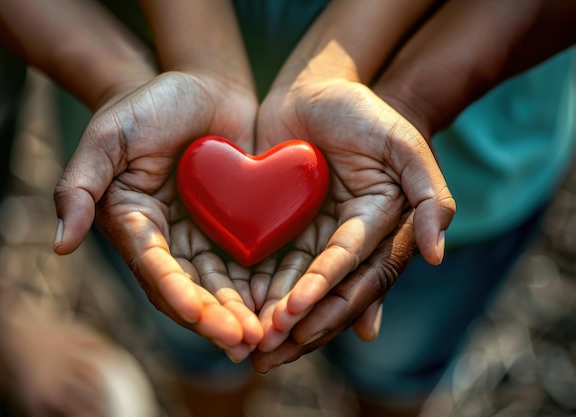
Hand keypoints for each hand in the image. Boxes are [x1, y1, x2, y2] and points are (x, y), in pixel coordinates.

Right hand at [53, 70, 262, 361]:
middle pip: (190, 287)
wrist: (200, 84)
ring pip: (221, 282)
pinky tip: (282, 303)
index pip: (153, 268)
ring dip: (241, 311)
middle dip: (214, 316)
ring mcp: (203, 234)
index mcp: (134, 225)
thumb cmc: (146, 104)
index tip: (198, 314)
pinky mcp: (236, 224)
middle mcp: (168, 239)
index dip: (174, 292)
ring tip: (265, 334)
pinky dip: (262, 284)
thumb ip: (78, 186)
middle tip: (242, 341)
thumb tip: (59, 246)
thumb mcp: (106, 136)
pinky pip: (248, 260)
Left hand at [255, 73, 454, 350]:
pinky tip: (237, 310)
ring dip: (277, 318)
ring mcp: (315, 236)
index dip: (326, 292)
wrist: (316, 89)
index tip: (294, 312)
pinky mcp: (285, 226)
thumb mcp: (402, 142)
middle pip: (329, 293)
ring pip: (298, 286)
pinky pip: (272, 263)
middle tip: (269, 353)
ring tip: (250, 346)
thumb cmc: (362, 111)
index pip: (354, 269)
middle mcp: (348, 240)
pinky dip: (258, 289)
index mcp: (377, 226)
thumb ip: (429, 193)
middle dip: (301, 323)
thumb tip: (437, 256)